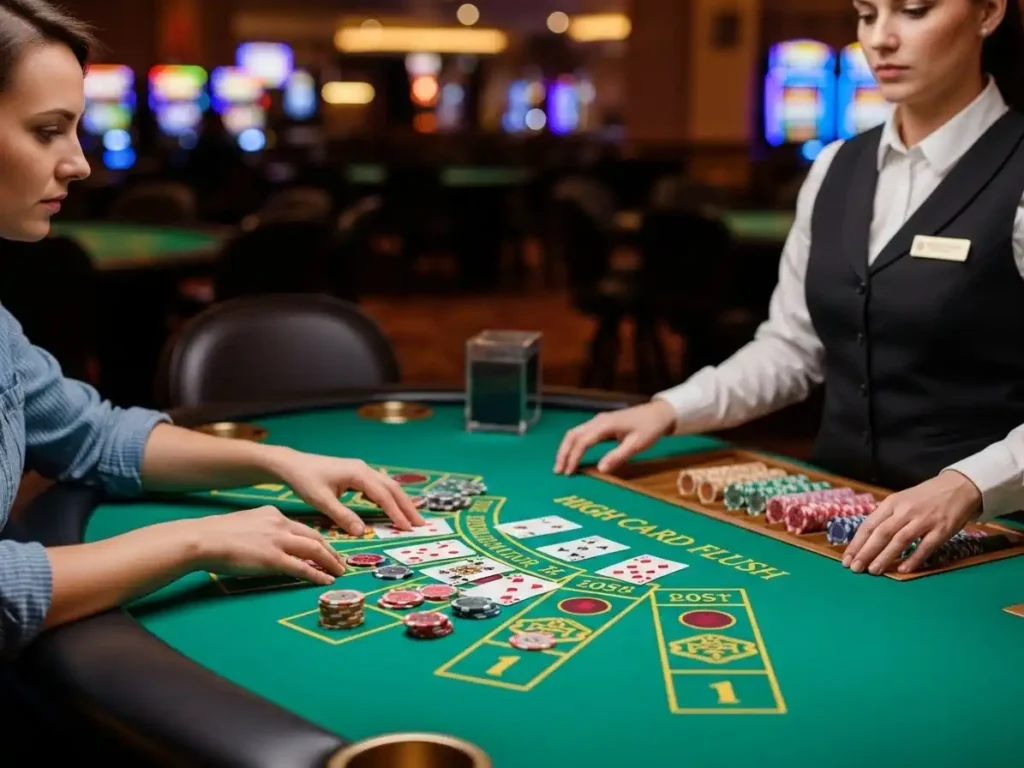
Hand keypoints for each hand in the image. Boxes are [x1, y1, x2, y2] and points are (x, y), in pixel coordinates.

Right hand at [189, 506, 345, 585]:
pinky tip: (325, 580)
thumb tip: (267, 544)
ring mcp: (278, 541)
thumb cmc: (217, 535)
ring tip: (340, 571)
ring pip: (314, 550)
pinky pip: (302, 567)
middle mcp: (280, 524)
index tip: (327, 549)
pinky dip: (317, 574)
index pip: (302, 528)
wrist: (203, 538)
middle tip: (340, 562)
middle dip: (330, 551)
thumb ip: (261, 531)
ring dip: (330, 562)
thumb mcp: (245, 524)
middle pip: (315, 537)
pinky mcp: (273, 558)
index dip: (318, 540)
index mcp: (273, 514)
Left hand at [269, 451, 424, 535]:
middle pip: (392, 488)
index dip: (396, 512)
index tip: (406, 528)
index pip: (383, 495)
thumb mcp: (321, 500)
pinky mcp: (357, 474)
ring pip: (388, 486)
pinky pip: (379, 486)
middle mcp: (364, 469)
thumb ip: (342, 516)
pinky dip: (390, 498)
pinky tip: (394, 508)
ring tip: (413, 518)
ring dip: (401, 502)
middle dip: (407, 507)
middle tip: (421, 524)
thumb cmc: (305, 480)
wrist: (293, 464)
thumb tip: (361, 532)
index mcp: (358, 473)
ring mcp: (362, 470)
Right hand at [554, 400, 676, 474]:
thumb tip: (600, 470)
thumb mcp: (636, 445)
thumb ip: (618, 456)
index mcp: (605, 425)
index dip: (573, 458)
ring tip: (561, 466)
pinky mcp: (601, 424)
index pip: (582, 442)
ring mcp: (598, 421)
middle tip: (557, 472)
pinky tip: (573, 456)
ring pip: (575, 433)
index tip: (568, 473)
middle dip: (563, 453)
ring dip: (566, 449)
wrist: (659, 413)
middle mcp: (597, 421)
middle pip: (572, 435)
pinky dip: (574, 445)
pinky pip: (582, 433)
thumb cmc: (649, 429)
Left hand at [842, 470, 982, 574]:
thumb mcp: (901, 501)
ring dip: (885, 557)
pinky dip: (914, 558)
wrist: (958, 486)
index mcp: (891, 503)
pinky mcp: (942, 529)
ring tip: (873, 571)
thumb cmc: (924, 497)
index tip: (846, 559)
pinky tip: (903, 569)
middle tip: (855, 568)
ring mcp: (924, 520)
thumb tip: (865, 540)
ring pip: (900, 540)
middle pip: (881, 533)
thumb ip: (885, 518)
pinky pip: (925, 546)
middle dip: (865, 552)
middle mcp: (905, 511)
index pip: (869, 525)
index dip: (856, 543)